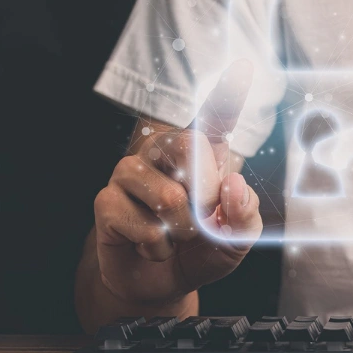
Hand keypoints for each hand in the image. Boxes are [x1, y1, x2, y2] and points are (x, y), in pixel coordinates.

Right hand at [92, 60, 260, 305]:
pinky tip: (150, 244)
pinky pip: (142, 223)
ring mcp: (131, 172)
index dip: (226, 95)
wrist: (162, 283)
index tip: (242, 68)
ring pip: (168, 195)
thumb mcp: (236, 239)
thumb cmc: (201, 251)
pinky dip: (156, 245)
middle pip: (190, 146)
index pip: (213, 119)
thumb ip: (245, 216)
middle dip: (206, 196)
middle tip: (202, 219)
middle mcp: (163, 153)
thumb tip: (234, 186)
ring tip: (174, 236)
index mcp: (201, 155)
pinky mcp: (106, 201)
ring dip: (181, 229)